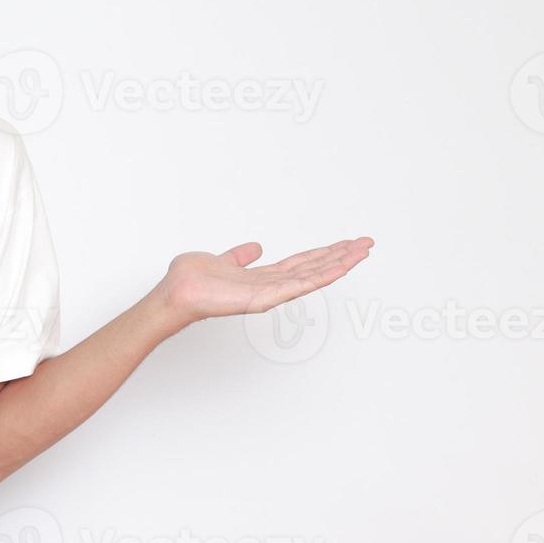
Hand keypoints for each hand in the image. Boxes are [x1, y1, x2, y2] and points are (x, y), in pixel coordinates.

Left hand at [153, 236, 374, 327]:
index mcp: (262, 277)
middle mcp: (270, 285)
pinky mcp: (265, 298)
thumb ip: (239, 256)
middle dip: (341, 256)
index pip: (301, 263)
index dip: (324, 253)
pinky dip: (322, 276)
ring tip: (363, 251)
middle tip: (367, 244)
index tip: (346, 243)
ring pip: (313, 276)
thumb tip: (255, 247)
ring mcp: (270, 293)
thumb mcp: (222, 260)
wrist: (176, 292)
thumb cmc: (191, 281)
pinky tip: (341, 266)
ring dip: (339, 264)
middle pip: (314, 268)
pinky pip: (299, 286)